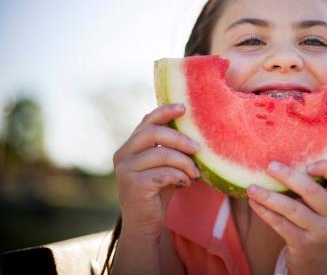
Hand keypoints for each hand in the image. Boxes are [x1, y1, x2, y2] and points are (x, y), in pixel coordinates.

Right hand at [113, 104, 200, 238]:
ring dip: (185, 163)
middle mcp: (123, 154)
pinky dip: (180, 176)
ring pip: (162, 154)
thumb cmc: (158, 191)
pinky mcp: (132, 184)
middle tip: (199, 148)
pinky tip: (185, 183)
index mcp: (130, 146)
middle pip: (154, 133)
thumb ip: (168, 147)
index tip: (184, 108)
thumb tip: (189, 124)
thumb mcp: (164, 165)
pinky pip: (164, 173)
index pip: (147, 121)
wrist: (145, 223)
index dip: (165, 111)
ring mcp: (125, 169)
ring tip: (195, 173)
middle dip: (180, 139)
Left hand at [247, 160, 326, 274]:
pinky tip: (254, 202)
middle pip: (313, 191)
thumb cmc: (317, 228)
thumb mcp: (325, 210)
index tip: (307, 164)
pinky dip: (265, 212)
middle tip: (270, 166)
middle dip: (289, 176)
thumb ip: (315, 190)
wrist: (320, 267)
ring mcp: (320, 232)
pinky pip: (281, 225)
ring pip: (293, 209)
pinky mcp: (304, 245)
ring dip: (269, 196)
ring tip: (252, 187)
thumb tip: (282, 161)